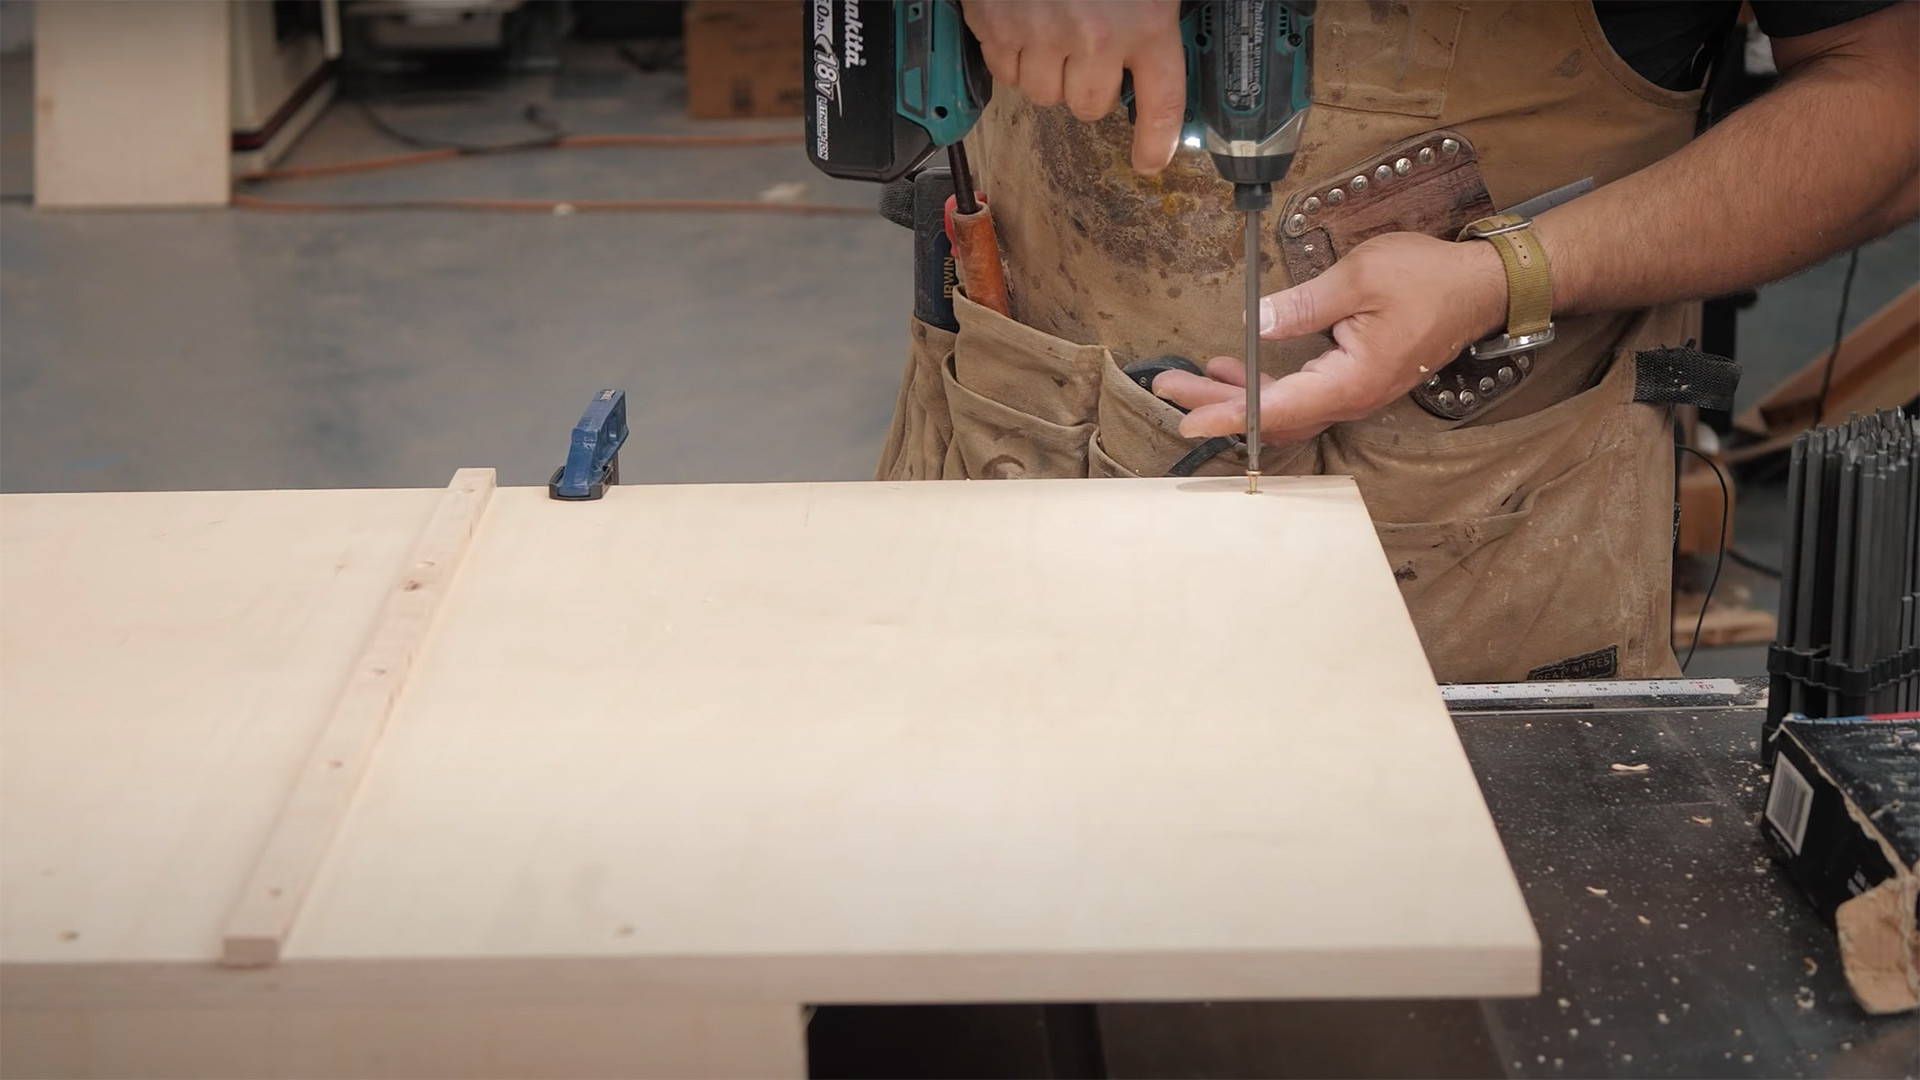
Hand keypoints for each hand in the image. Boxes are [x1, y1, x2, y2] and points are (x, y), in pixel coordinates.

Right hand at [964, 1, 1184, 172]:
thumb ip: (1149, 15)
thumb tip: (1154, 56)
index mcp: (1145, 18)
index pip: (1162, 100)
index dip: (1157, 140)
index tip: (1150, 160)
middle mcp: (1097, 34)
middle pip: (1091, 106)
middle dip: (1086, 85)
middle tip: (1082, 49)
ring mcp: (1043, 34)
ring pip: (1044, 95)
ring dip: (1046, 71)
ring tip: (1048, 28)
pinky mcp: (998, 28)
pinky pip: (1005, 72)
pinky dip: (1010, 54)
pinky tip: (1020, 19)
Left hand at [1151, 233, 1510, 441]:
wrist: (1480, 287)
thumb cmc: (1428, 278)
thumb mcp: (1359, 277)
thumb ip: (1303, 304)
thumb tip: (1254, 321)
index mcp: (1350, 380)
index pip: (1276, 408)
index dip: (1227, 415)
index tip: (1187, 420)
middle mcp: (1349, 396)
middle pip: (1270, 414)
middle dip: (1214, 402)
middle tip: (1167, 387)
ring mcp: (1352, 391)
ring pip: (1281, 407)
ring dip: (1234, 395)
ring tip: (1190, 379)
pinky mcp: (1353, 379)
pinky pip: (1298, 393)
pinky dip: (1262, 384)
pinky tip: (1234, 367)